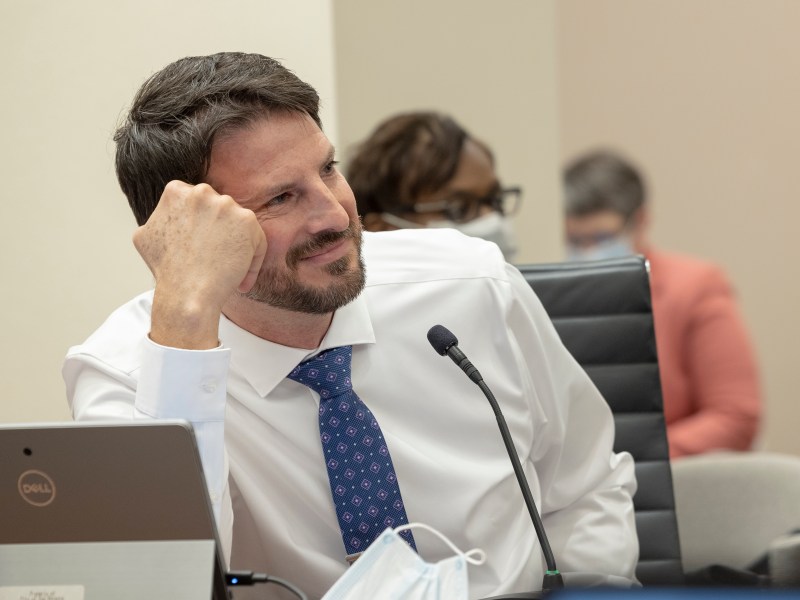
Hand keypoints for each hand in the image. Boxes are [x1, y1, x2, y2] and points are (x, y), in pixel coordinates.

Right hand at [133, 180, 266, 348]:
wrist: (187, 292)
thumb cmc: (166, 270)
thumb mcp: (146, 234)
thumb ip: (160, 217)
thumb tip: (165, 213)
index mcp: (176, 191)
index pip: (196, 203)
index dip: (200, 226)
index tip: (200, 246)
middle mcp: (201, 192)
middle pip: (218, 211)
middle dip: (218, 233)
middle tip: (214, 259)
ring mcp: (225, 204)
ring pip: (238, 225)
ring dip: (236, 245)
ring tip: (226, 272)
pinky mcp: (247, 221)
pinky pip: (257, 240)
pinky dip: (252, 261)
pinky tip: (242, 281)